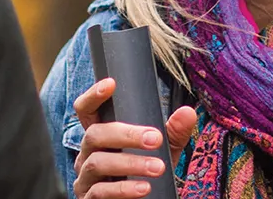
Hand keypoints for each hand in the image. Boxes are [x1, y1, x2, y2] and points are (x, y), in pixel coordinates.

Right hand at [72, 78, 197, 198]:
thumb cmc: (145, 174)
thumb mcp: (162, 152)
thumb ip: (173, 133)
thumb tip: (188, 113)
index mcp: (100, 136)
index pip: (86, 111)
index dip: (93, 96)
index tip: (111, 84)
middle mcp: (87, 153)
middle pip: (95, 134)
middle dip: (126, 134)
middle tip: (155, 139)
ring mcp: (85, 178)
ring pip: (97, 163)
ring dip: (130, 164)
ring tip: (158, 167)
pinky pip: (100, 192)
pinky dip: (123, 190)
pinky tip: (144, 188)